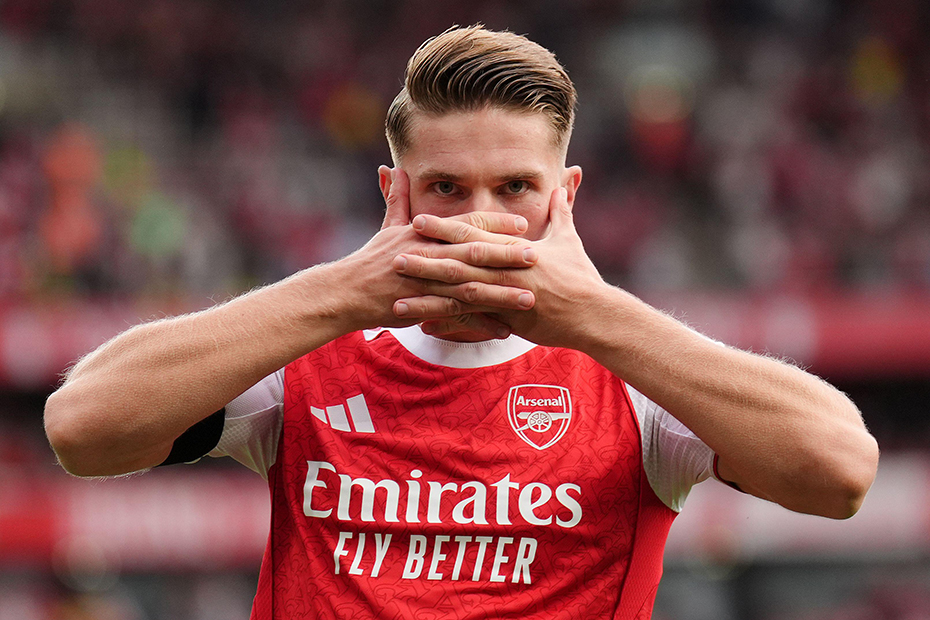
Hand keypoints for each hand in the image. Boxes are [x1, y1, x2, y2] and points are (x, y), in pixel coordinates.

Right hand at [332, 167, 538, 337]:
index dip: (495, 225)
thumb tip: (392, 168)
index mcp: (425, 235)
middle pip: (473, 254)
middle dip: (506, 255)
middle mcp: (428, 256)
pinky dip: (481, 324)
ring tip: (529, 298)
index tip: (523, 225)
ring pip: (470, 288)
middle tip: (536, 257)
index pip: (466, 225)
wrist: (346, 293)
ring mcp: (426, 284)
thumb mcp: (386, 227)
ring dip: (501, 294)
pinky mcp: (423, 309)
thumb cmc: (370, 260)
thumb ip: (396, 199)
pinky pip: (457, 318)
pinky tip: (504, 330)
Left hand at [392, 187, 608, 347]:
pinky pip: (472, 324)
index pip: (473, 233)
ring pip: (459, 295)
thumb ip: (561, 212)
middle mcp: (506, 270)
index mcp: (514, 249)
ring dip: (427, 296)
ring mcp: (505, 296)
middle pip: (458, 263)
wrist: (595, 313)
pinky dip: (447, 326)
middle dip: (424, 259)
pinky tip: (423, 328)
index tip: (416, 221)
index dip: (443, 228)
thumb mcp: (570, 240)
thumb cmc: (582, 277)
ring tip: (398, 297)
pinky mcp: (509, 321)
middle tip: (393, 256)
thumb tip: (561, 185)